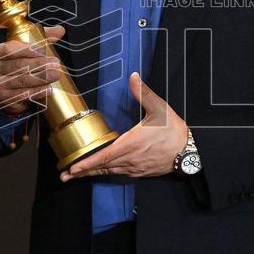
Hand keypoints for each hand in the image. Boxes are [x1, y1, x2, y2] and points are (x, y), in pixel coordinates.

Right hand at [0, 26, 64, 115]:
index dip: (26, 49)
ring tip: (56, 75)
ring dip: (41, 78)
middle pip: (18, 65)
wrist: (3, 92)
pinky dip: (37, 92)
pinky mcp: (4, 99)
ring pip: (22, 80)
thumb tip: (60, 30)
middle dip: (39, 64)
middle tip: (56, 63)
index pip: (10, 49)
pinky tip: (48, 89)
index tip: (42, 51)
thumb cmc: (16, 67)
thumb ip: (40, 40)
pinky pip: (23, 95)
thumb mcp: (24, 51)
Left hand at [60, 72, 187, 181]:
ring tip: (78, 175)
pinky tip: (102, 170)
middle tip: (65, 176)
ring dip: (93, 173)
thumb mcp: (159, 108)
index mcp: (131, 143)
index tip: (72, 168)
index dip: (87, 163)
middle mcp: (130, 158)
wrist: (188, 151)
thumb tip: (133, 77)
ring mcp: (135, 167)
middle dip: (82, 172)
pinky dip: (108, 172)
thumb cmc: (173, 130)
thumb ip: (143, 93)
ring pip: (110, 172)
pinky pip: (120, 173)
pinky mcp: (141, 172)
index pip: (104, 156)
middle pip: (102, 167)